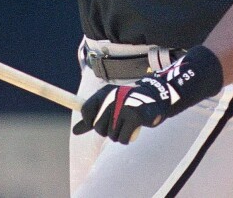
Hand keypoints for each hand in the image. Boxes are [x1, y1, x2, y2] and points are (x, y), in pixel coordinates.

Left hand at [72, 45, 223, 144]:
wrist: (157, 97)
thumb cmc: (129, 103)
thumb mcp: (109, 106)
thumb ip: (92, 118)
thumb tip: (75, 132)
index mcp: (104, 92)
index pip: (86, 111)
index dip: (90, 122)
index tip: (99, 122)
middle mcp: (112, 98)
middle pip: (98, 128)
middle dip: (108, 130)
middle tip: (119, 122)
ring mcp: (124, 106)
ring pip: (111, 136)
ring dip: (119, 135)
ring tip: (128, 124)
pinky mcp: (135, 116)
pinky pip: (123, 139)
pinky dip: (128, 138)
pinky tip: (134, 129)